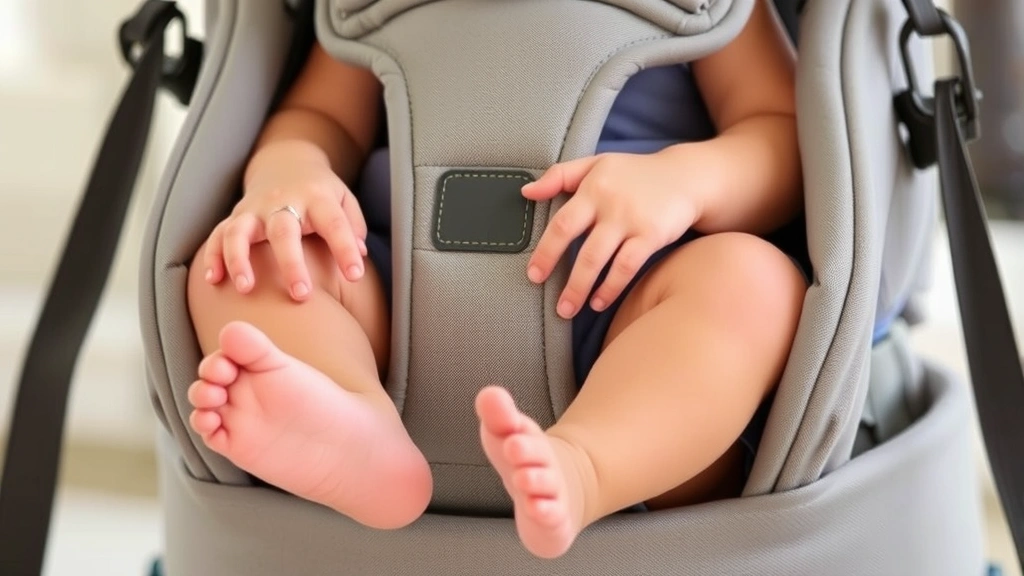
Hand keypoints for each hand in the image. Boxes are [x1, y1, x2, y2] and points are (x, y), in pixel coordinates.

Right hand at [203, 140, 367, 300]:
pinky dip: (213, 256)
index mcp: (316, 199)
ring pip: (240, 231)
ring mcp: (255, 210)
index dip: (345, 249)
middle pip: (283, 231)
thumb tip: (359, 256)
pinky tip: (214, 280)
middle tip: (301, 294)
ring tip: (246, 289)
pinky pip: (217, 235)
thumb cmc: (321, 193)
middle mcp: (282, 202)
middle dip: (291, 263)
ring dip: (240, 259)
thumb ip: (353, 227)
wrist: (287, 164)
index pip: (334, 224)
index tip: (355, 275)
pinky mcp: (236, 217)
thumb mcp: (344, 200)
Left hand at [523, 151, 703, 318]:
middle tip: (554, 304)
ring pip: (600, 260)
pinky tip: (599, 302)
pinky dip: (611, 287)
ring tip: (569, 309)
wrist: (686, 176)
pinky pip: (627, 266)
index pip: (561, 223)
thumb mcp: (596, 164)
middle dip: (564, 278)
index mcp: (592, 187)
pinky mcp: (652, 234)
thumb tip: (526, 192)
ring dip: (583, 288)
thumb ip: (560, 176)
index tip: (533, 275)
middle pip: (580, 247)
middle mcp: (610, 204)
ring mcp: (632, 220)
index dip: (545, 251)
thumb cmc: (634, 174)